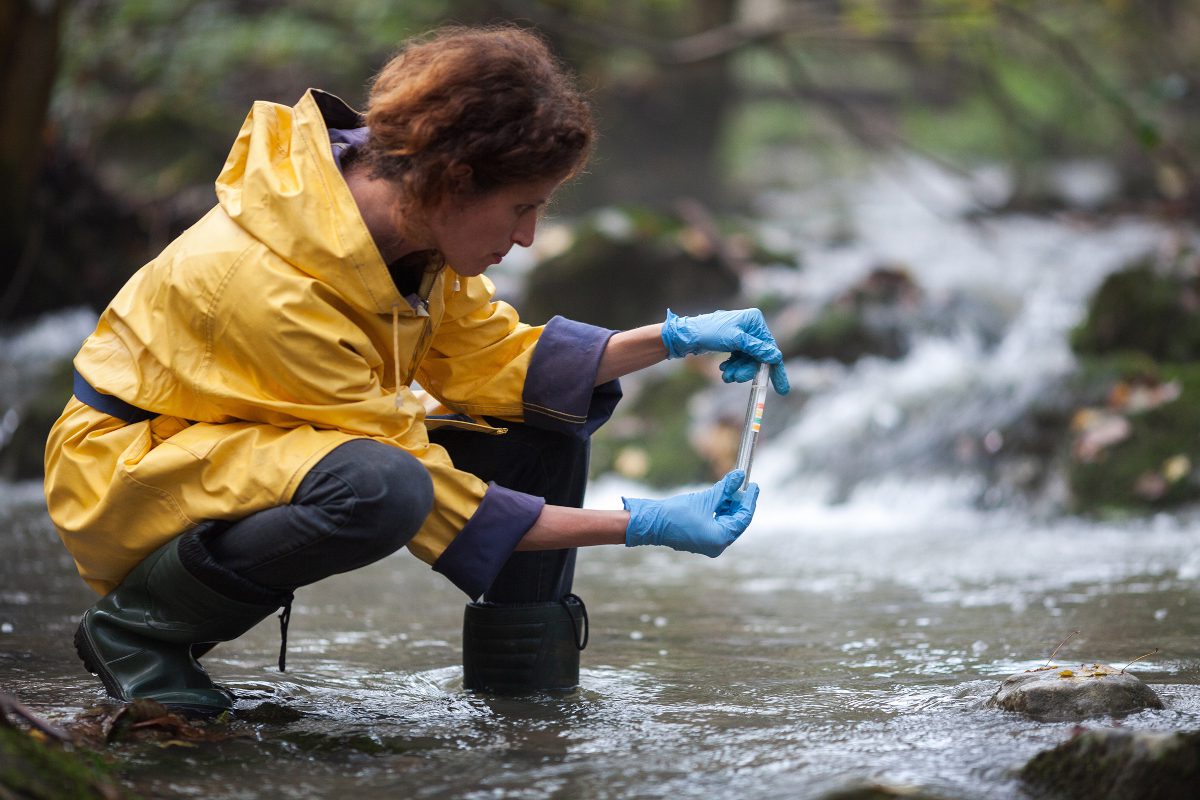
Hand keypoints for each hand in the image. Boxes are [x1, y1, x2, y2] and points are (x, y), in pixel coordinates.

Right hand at [622, 471, 758, 556]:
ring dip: (729, 506)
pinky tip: (720, 498)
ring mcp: (709, 544)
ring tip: (730, 488)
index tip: (753, 485)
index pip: (743, 518)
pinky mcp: (701, 540)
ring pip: (726, 523)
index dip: (750, 500)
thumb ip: (725, 488)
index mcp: (720, 539)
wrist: (652, 523)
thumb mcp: (705, 498)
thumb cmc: (677, 513)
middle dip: (739, 503)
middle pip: (736, 522)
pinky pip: (717, 525)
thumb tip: (740, 476)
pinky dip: (720, 512)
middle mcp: (717, 545)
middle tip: (742, 485)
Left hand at [661, 308, 789, 394]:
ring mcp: (743, 335)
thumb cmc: (709, 332)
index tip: (782, 390)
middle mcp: (751, 326)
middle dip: (747, 370)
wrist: (686, 336)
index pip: (770, 348)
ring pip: (748, 360)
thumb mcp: (735, 341)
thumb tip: (776, 357)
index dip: (775, 369)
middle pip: (759, 356)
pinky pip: (740, 359)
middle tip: (735, 379)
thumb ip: (756, 349)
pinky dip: (733, 367)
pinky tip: (724, 369)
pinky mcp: (734, 343)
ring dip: (738, 370)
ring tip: (726, 375)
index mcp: (755, 320)